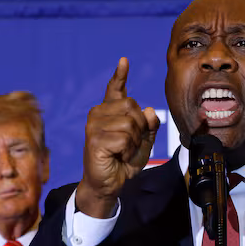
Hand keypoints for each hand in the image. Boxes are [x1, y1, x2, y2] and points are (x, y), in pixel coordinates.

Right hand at [76, 57, 159, 217]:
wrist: (108, 184)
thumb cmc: (123, 162)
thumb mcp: (142, 143)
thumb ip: (149, 126)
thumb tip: (150, 110)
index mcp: (109, 112)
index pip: (115, 90)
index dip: (120, 76)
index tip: (124, 61)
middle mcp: (98, 114)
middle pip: (133, 107)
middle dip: (140, 128)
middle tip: (130, 145)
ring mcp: (94, 125)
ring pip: (130, 123)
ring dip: (134, 142)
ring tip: (123, 152)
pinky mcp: (94, 139)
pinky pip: (125, 138)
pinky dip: (128, 150)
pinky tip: (118, 156)